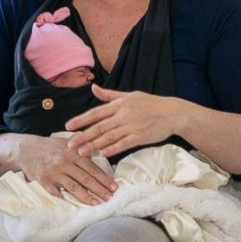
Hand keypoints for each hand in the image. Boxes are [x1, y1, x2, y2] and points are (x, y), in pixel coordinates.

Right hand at [13, 135, 116, 204]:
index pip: (92, 168)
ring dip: (87, 197)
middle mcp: (65, 162)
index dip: (104, 179)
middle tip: (110, 198)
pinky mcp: (44, 180)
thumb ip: (82, 149)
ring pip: (74, 187)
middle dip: (100, 190)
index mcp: (73, 152)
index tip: (114, 187)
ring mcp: (54, 172)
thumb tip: (99, 155)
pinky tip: (74, 206)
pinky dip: (65, 199)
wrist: (26, 149)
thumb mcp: (67, 143)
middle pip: (86, 179)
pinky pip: (56, 193)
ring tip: (97, 204)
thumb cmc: (49, 147)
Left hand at [65, 85, 190, 157]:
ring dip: (94, 145)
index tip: (68, 126)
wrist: (172, 113)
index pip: (96, 113)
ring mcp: (132, 126)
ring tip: (81, 152)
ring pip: (109, 136)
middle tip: (70, 144)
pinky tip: (103, 154)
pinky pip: (124, 143)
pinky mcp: (141, 136)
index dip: (81, 120)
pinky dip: (113, 148)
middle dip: (83, 136)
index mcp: (119, 104)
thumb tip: (93, 88)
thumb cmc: (150, 104)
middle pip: (99, 126)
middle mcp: (124, 114)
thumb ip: (110, 95)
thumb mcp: (130, 95)